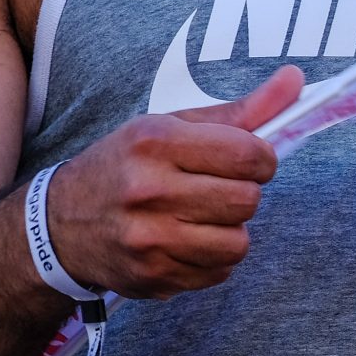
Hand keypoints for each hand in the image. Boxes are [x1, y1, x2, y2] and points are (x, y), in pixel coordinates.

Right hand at [45, 65, 302, 299]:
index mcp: (154, 141)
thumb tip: (296, 81)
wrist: (59, 223)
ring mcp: (148, 237)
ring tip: (200, 219)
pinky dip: (211, 260)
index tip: (243, 161)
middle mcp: (148, 189)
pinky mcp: (153, 275)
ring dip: (228, 231)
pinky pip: (219, 273)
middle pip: (247, 200)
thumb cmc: (123, 166)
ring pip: (238, 243)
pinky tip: (184, 243)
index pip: (249, 154)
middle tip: (214, 190)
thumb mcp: (168, 127)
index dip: (259, 159)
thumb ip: (238, 111)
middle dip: (240, 194)